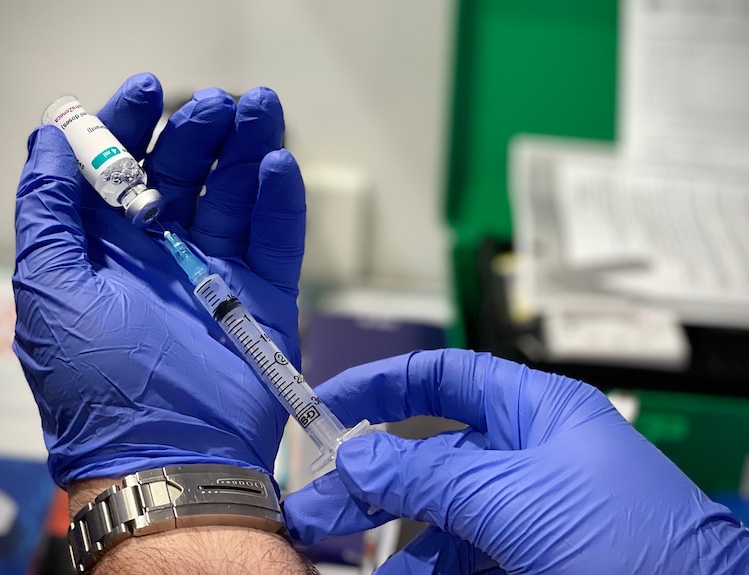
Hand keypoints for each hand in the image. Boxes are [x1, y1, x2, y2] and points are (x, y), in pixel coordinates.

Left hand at [13, 73, 304, 487]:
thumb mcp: (48, 292)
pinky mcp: (263, 295)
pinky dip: (280, 201)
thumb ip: (46, 213)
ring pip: (234, 196)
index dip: (130, 125)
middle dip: (198, 131)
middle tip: (218, 102)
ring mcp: (216, 273)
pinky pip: (276, 238)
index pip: (119, 171)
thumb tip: (45, 140)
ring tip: (259, 109)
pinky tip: (278, 164)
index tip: (147, 89)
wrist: (170, 458)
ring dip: (247, 150)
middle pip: (183, 174)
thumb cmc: (97, 382)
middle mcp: (161, 256)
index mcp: (106, 251)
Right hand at [283, 350, 748, 573]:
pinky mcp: (522, 560)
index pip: (446, 378)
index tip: (327, 405)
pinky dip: (415, 567)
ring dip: (381, 531)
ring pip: (434, 513)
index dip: (384, 384)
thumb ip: (429, 474)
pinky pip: (454, 556)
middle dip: (368, 474)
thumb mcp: (516, 498)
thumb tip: (356, 454)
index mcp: (536, 413)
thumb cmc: (632, 544)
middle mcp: (525, 458)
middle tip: (314, 503)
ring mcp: (523, 514)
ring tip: (327, 545)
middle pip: (427, 453)